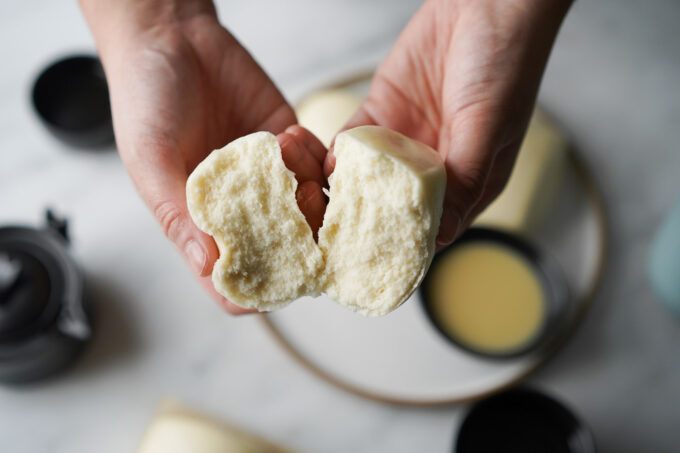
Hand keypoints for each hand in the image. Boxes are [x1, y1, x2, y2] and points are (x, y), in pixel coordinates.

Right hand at [81, 0, 326, 312]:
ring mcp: (268, 177)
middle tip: (299, 208)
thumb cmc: (146, 99)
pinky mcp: (289, 145)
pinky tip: (290, 136)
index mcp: (199, 223)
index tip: (278, 278)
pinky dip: (315, 157)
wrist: (172, 37)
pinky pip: (318, 165)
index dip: (256, 291)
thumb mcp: (150, 158)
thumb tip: (208, 266)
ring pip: (309, 212)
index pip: (232, 279)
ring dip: (312, 196)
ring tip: (290, 161)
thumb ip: (179, 213)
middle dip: (300, 241)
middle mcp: (239, 207)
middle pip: (283, 251)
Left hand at [325, 0, 571, 248]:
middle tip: (333, 238)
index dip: (401, 246)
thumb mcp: (487, 129)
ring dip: (344, 191)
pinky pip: (353, 143)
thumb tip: (439, 236)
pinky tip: (324, 165)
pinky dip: (338, 156)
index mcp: (468, 184)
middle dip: (363, 223)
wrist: (485, 3)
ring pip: (366, 179)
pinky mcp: (381, 114)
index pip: (431, 229)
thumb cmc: (504, 64)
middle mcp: (433, 169)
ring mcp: (404, 143)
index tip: (369, 260)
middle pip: (391, 209)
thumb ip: (462, 181)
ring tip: (321, 206)